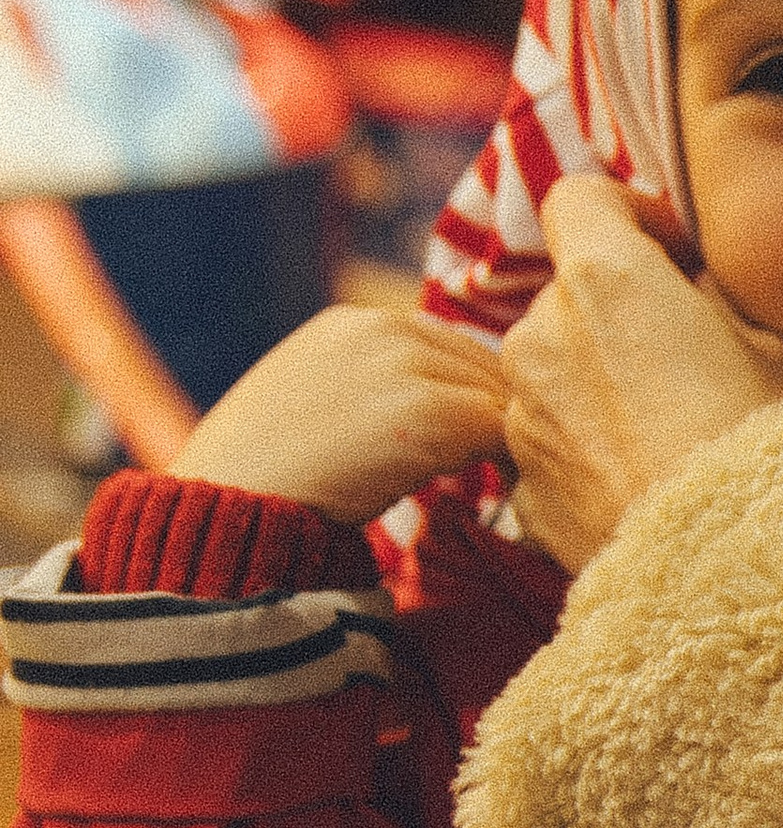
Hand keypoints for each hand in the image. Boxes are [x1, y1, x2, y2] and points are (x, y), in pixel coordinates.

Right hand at [173, 305, 511, 522]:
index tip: (479, 440)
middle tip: (502, 466)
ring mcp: (408, 367)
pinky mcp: (431, 413)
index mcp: (353, 323)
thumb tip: (423, 417)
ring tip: (503, 481)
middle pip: (482, 366)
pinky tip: (503, 495)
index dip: (468, 394)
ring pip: (497, 397)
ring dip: (505, 440)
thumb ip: (366, 389)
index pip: (446, 347)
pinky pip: (501, 430)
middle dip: (494, 415)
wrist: (224, 504)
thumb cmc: (259, 473)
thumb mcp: (310, 402)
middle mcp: (384, 329)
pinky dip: (512, 464)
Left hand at [500, 175, 782, 573]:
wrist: (733, 569)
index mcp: (606, 278)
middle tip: (686, 356)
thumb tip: (688, 294)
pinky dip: (587, 451)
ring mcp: (523, 412)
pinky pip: (554, 444)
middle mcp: (542, 334)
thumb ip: (708, 303)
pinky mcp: (520, 483)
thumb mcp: (769, 345)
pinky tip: (645, 483)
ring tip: (668, 431)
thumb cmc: (766, 445)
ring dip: (597, 384)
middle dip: (618, 314)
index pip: (581, 200)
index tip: (668, 252)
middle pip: (569, 294)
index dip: (625, 214)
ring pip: (554, 372)